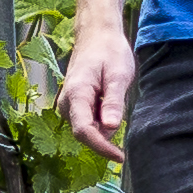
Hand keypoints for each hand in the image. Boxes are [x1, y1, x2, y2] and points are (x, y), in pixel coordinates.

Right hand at [59, 23, 132, 150]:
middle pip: (85, 134)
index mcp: (76, 94)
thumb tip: (110, 128)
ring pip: (88, 129)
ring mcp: (69, 105)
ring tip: (117, 98)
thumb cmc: (109, 51)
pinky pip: (89, 122)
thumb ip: (113, 102)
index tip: (120, 157)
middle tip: (125, 117)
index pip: (84, 131)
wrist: (96, 35)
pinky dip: (103, 120)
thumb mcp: (118, 75)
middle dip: (106, 138)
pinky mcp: (75, 106)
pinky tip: (111, 101)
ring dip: (105, 126)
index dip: (102, 148)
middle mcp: (67, 103)